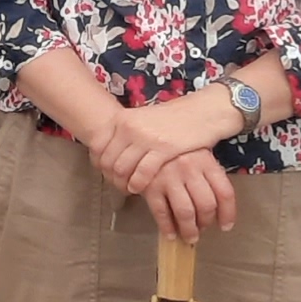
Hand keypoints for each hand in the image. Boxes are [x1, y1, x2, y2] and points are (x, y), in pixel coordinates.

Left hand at [81, 89, 229, 194]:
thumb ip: (126, 134)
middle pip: (107, 160)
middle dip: (110, 177)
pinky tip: (140, 188)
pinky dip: (137, 184)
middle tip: (117, 185)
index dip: (98, 164)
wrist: (203, 112)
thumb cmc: (173, 118)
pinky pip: (142, 173)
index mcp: (122, 119)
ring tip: (129, 189)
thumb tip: (110, 152)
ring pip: (121, 169)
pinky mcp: (163, 149)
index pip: (98, 146)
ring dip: (122, 183)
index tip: (105, 173)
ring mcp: (145, 138)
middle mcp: (129, 127)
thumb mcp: (143, 119)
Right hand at [139, 148, 239, 241]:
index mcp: (206, 160)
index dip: (228, 214)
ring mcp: (169, 177)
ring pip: (185, 212)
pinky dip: (167, 227)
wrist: (144, 133)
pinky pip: (161, 212)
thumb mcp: (196, 151)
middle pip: (206, 205)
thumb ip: (208, 173)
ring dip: (189, 230)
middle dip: (206, 223)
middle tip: (202, 229)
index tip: (225, 225)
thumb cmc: (173, 147)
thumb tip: (218, 204)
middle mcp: (189, 168)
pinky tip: (170, 233)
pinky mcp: (150, 184)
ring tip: (189, 236)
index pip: (225, 193)